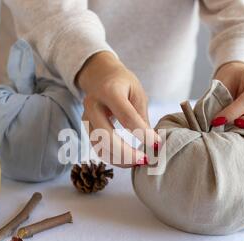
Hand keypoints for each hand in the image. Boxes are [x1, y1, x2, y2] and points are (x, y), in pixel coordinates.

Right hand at [76, 51, 159, 166]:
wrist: (100, 75)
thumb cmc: (123, 84)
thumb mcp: (138, 93)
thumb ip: (142, 117)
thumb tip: (153, 143)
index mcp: (109, 91)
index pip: (127, 117)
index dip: (142, 133)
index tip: (156, 144)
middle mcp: (93, 104)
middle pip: (106, 136)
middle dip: (126, 153)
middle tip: (144, 159)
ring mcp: (86, 117)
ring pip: (100, 146)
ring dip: (119, 159)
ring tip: (138, 161)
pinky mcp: (86, 127)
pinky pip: (98, 148)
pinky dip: (112, 157)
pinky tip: (127, 159)